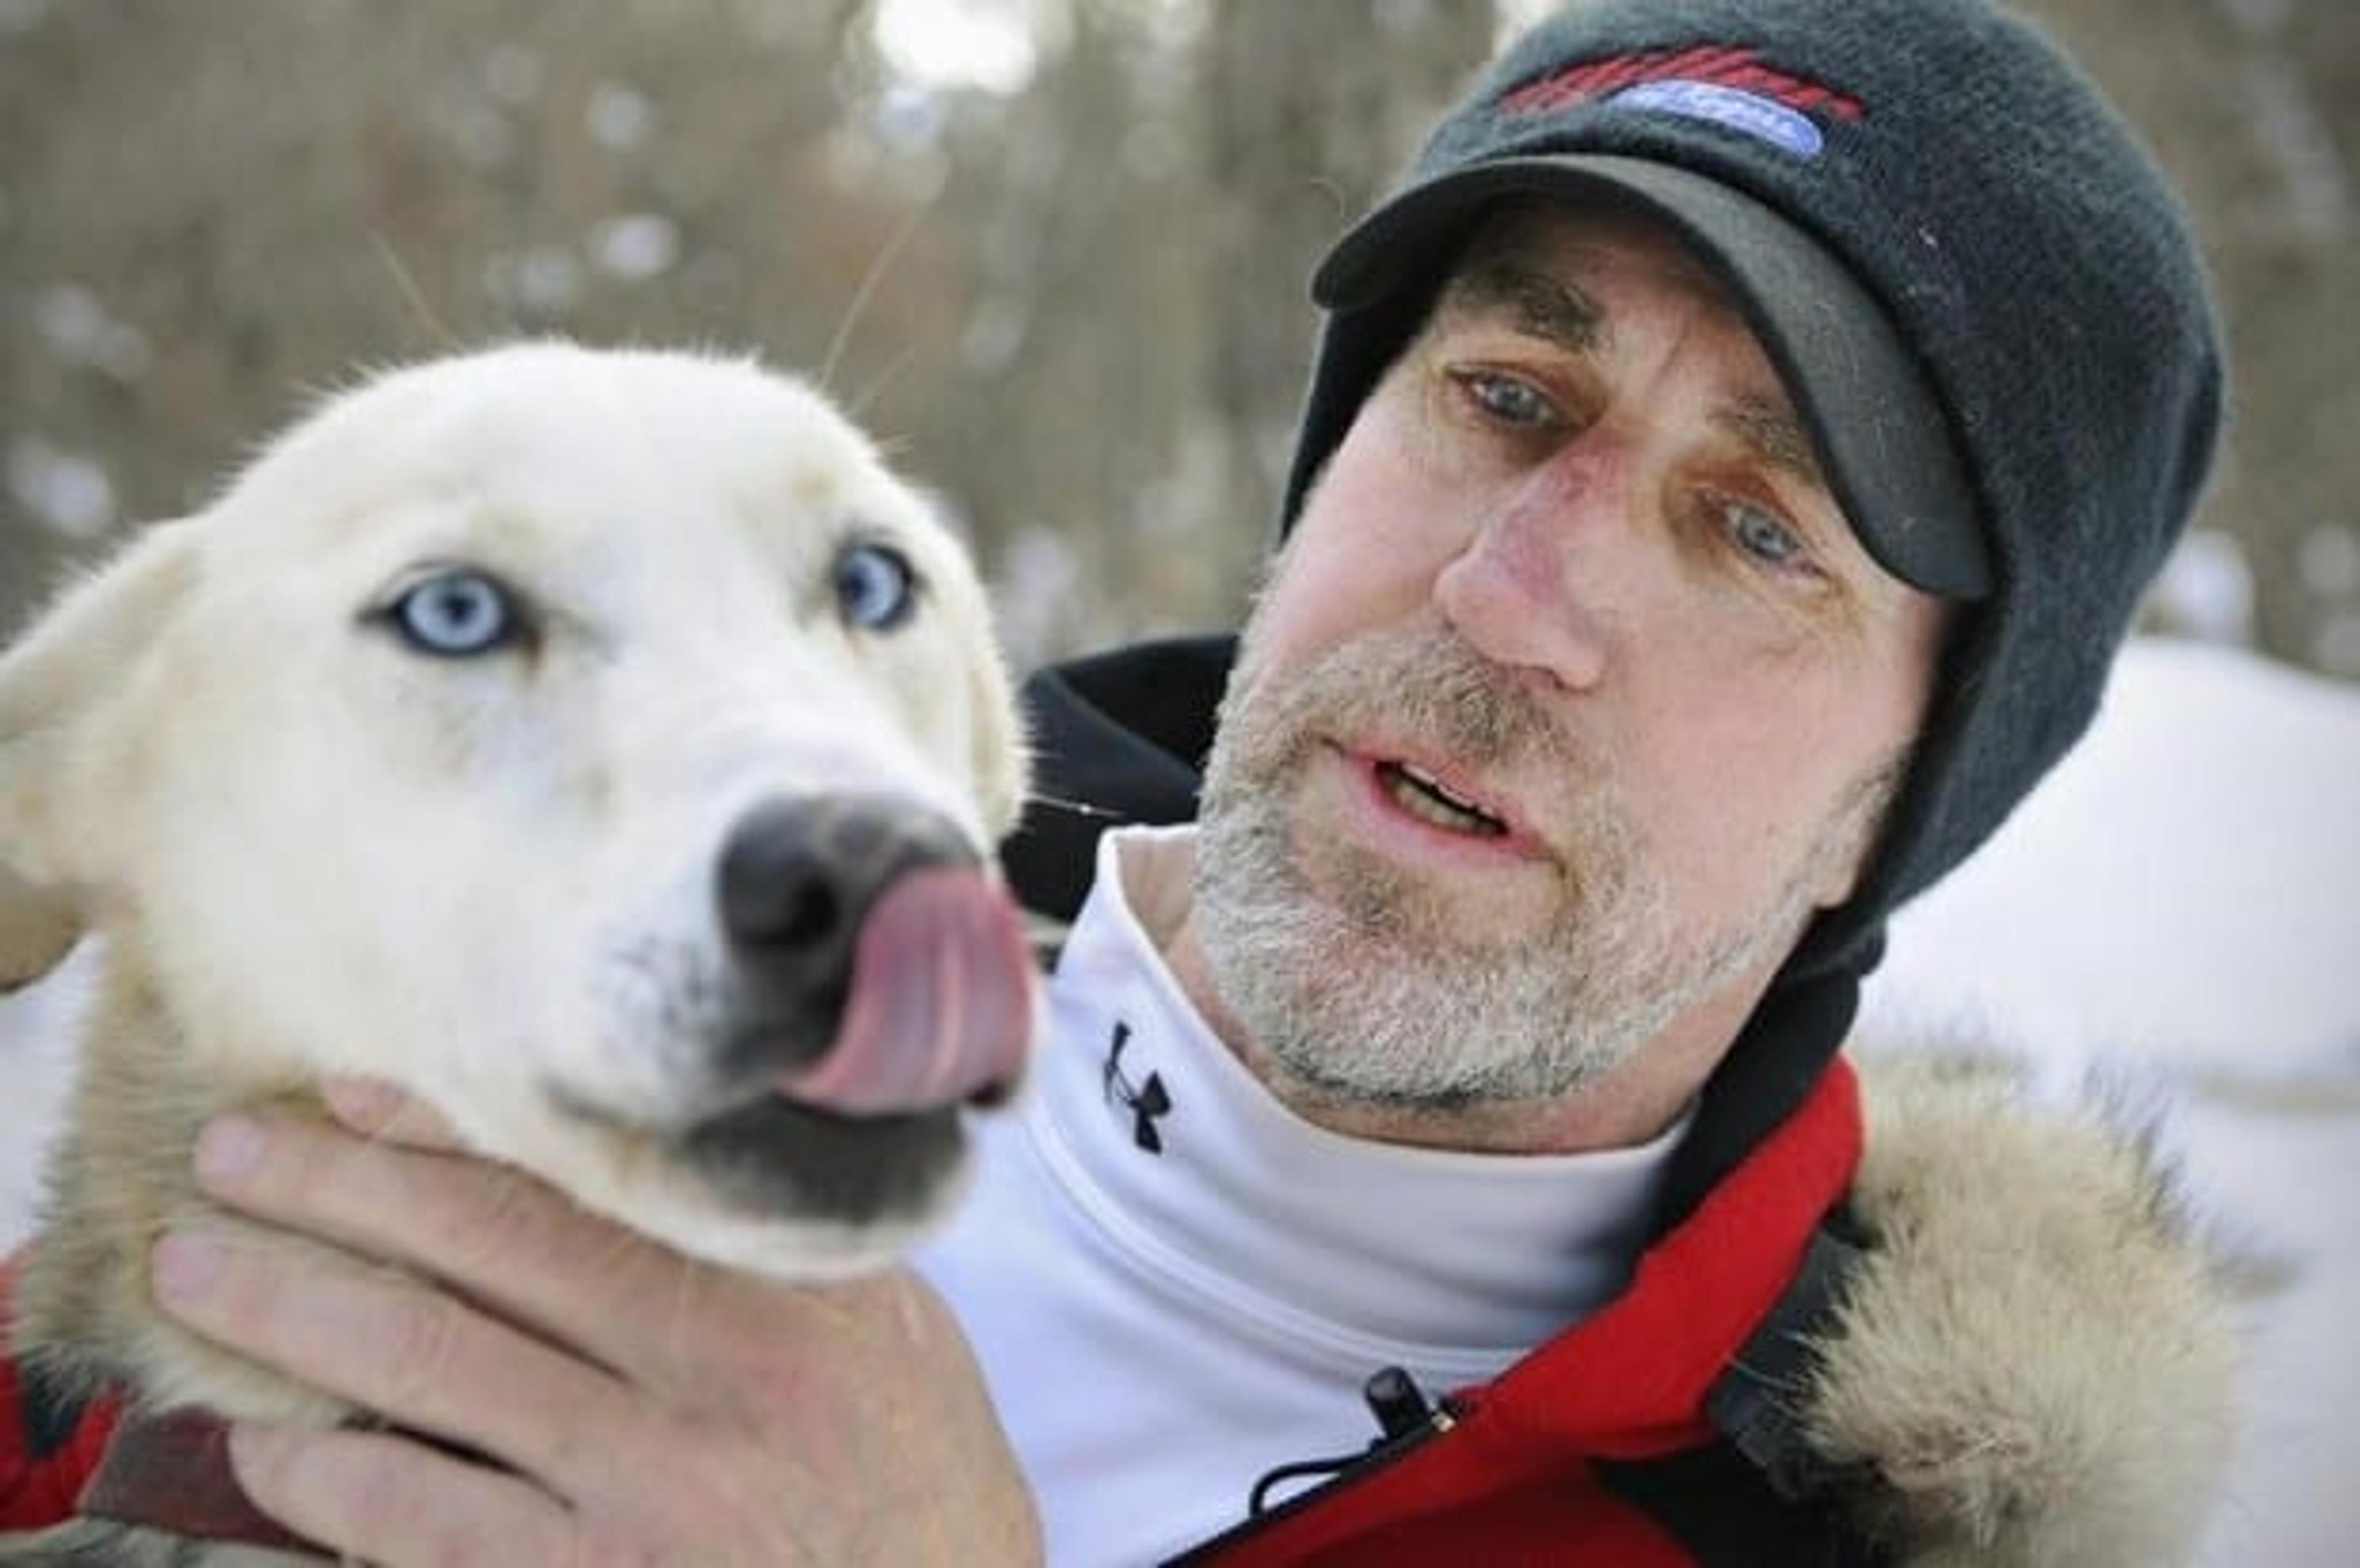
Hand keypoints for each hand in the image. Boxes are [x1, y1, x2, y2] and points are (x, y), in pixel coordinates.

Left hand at [149, 1081, 1040, 1565]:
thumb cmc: (914, 1474)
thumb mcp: (887, 1327)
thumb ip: (773, 1249)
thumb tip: (631, 1161)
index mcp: (785, 1285)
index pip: (585, 1177)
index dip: (446, 1127)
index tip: (345, 1094)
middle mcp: (715, 1372)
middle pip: (481, 1248)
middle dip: (333, 1191)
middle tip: (229, 1154)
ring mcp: (650, 1489)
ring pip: (428, 1367)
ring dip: (291, 1310)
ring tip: (203, 1271)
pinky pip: (423, 1522)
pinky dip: (328, 1480)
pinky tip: (265, 1451)